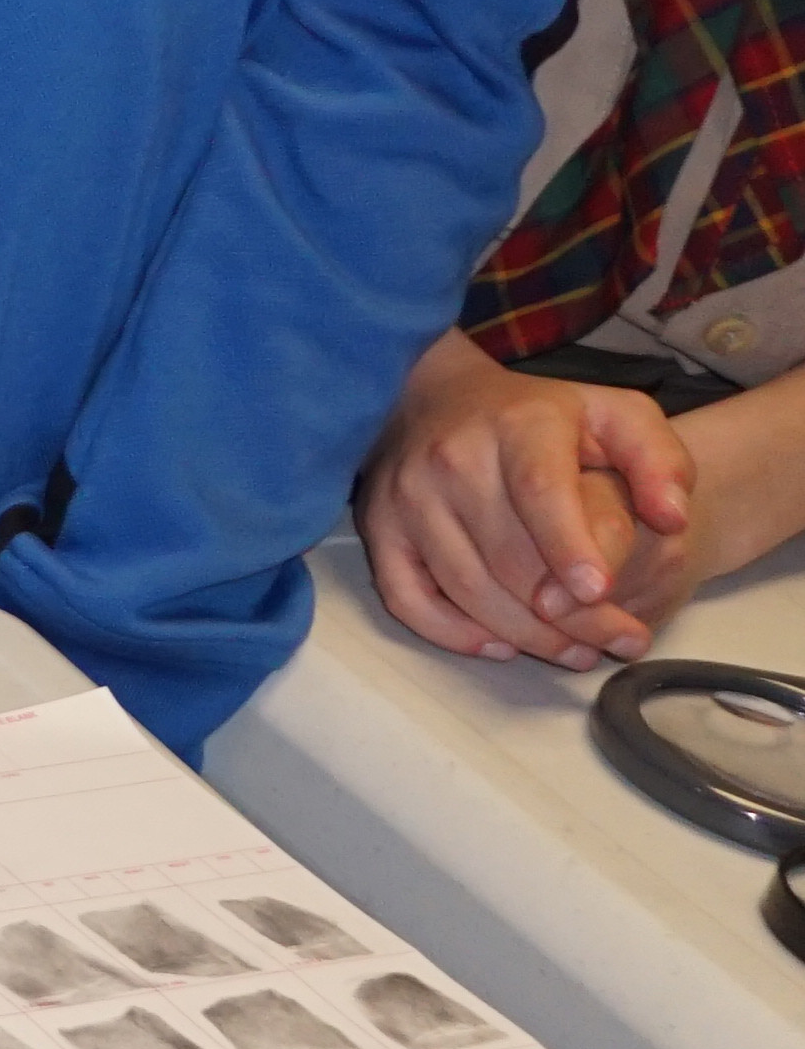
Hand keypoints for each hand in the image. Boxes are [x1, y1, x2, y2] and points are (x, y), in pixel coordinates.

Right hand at [359, 342, 689, 666]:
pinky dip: (454, 633)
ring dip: (526, 635)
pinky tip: (501, 645)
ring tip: (576, 653)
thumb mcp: (613, 415)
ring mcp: (406, 497)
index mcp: (516, 425)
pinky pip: (408, 599)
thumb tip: (671, 518)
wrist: (435, 395)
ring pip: (467, 588)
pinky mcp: (376, 528)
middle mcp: (450, 459)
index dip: (569, 546)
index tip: (600, 592)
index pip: (540, 492)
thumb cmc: (537, 418)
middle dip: (570, 615)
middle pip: (509, 558)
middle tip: (619, 642)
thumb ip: (659, 460)